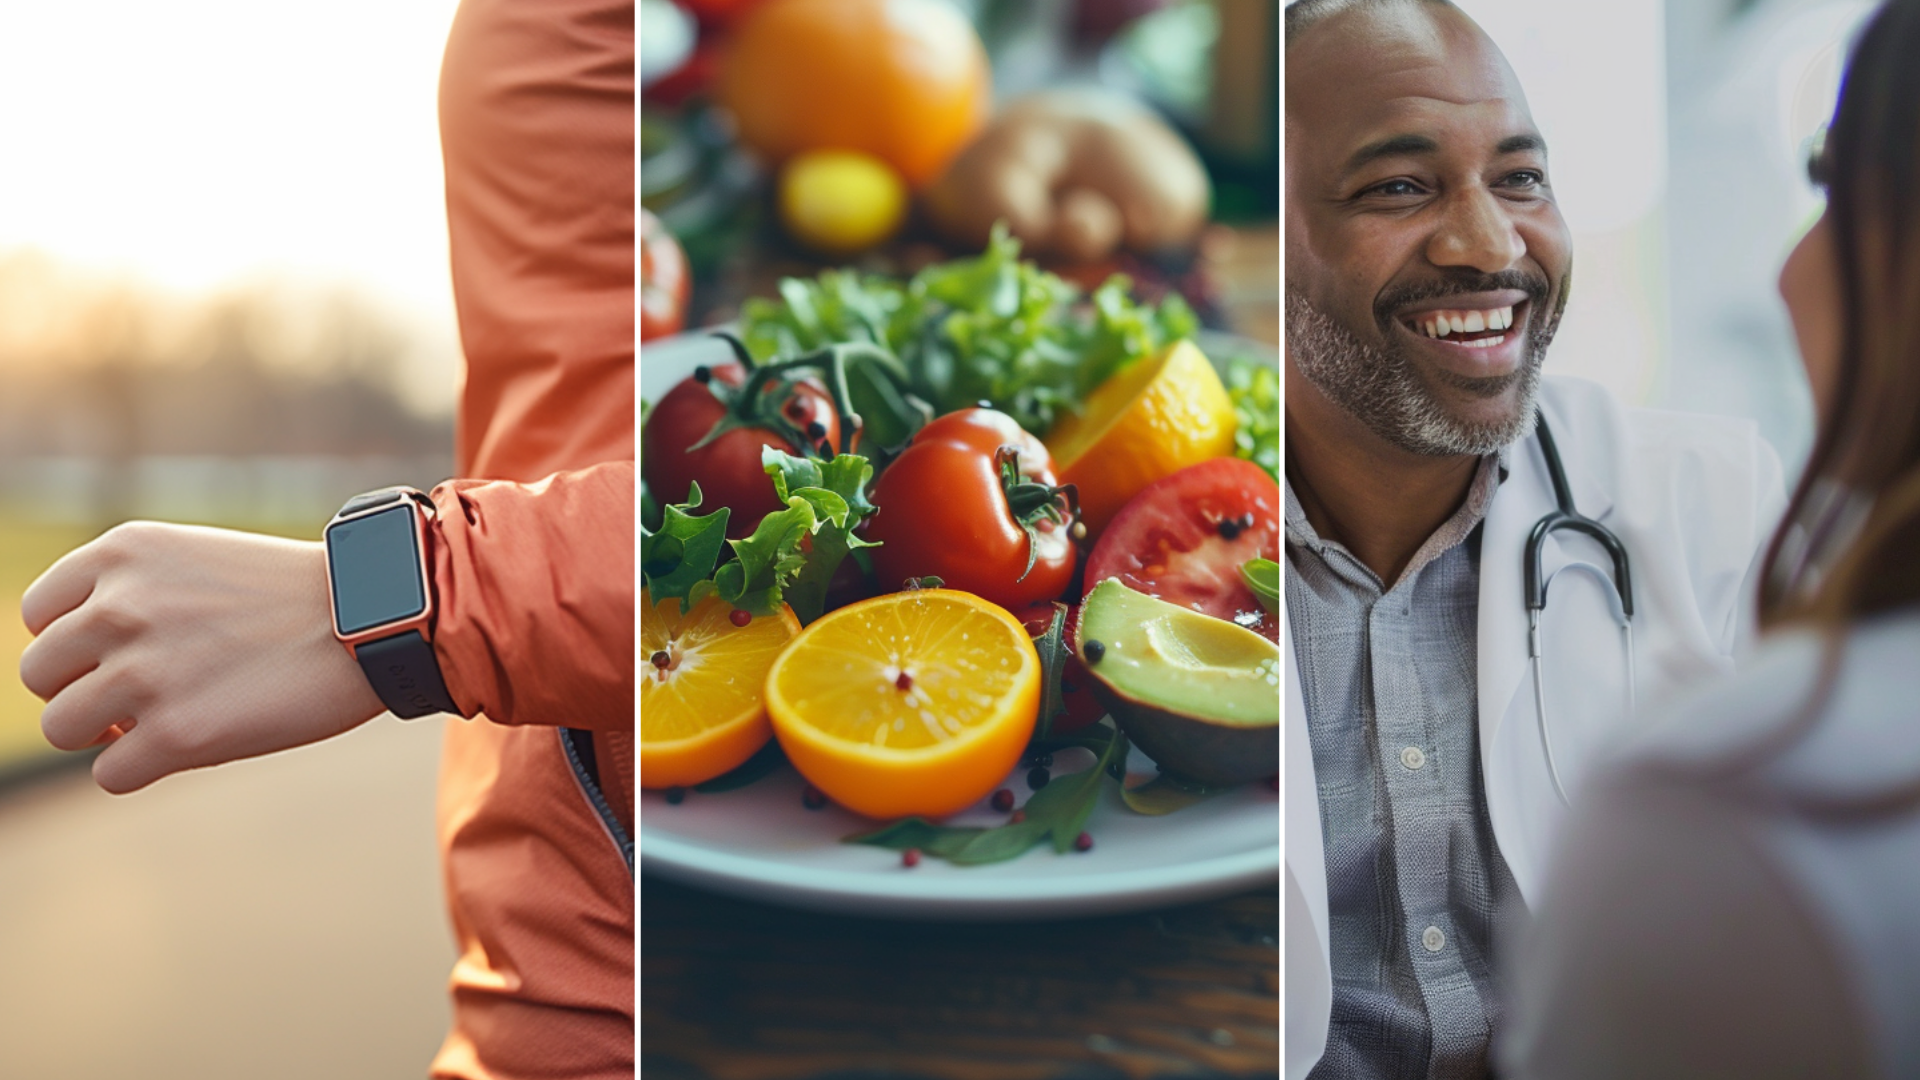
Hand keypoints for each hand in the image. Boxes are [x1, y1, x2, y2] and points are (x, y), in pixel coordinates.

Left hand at [19, 521, 386, 792]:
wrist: (374, 619)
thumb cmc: (292, 596)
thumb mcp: (194, 561)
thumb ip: (127, 594)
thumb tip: (77, 671)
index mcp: (121, 553)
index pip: (37, 615)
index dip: (76, 646)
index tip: (120, 656)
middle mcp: (118, 607)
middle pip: (40, 676)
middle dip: (85, 692)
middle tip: (143, 696)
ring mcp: (142, 672)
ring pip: (61, 728)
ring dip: (104, 735)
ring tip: (161, 722)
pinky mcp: (175, 734)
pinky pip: (108, 775)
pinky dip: (140, 771)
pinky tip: (185, 748)